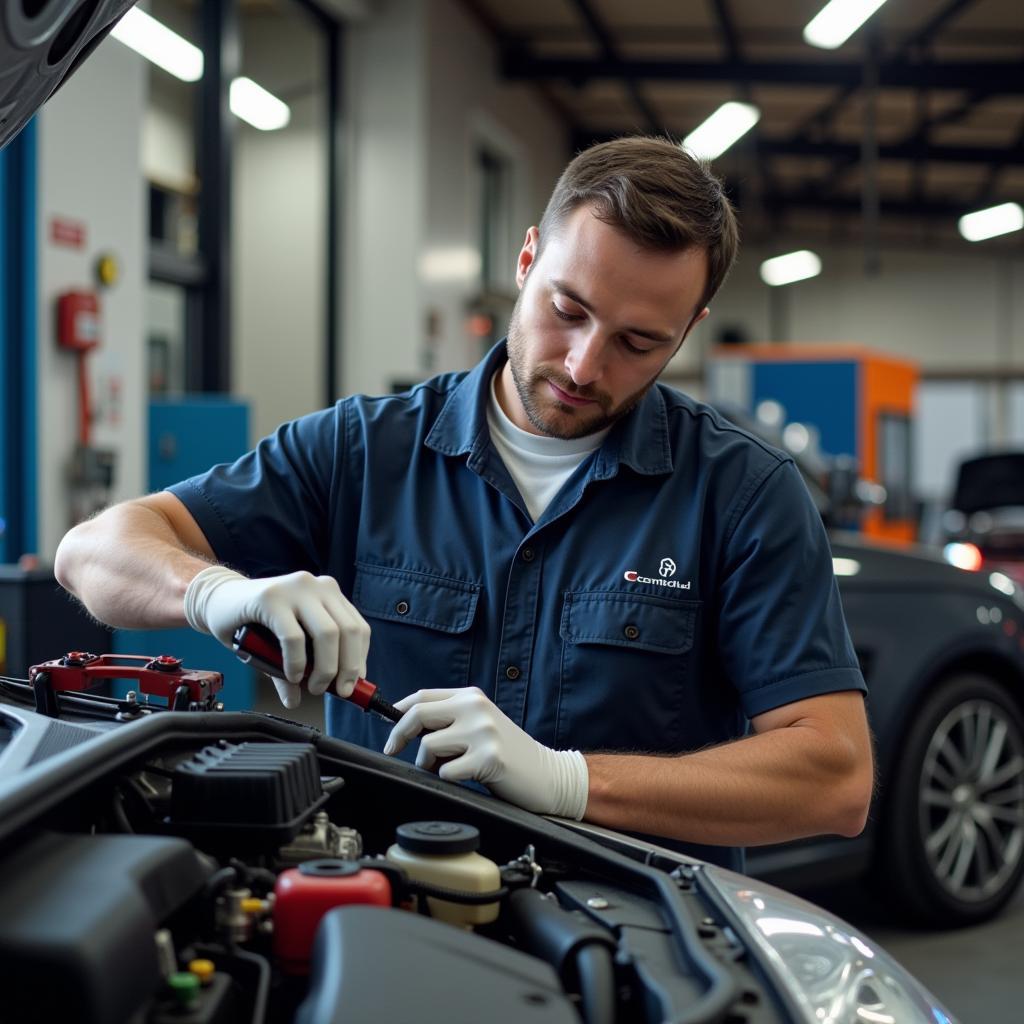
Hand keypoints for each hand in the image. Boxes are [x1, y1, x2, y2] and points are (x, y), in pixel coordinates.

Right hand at [184, 566, 369, 708]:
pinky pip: (294, 637)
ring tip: (312, 686)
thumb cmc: (255, 623)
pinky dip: (296, 663)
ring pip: (327, 634)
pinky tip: (292, 674)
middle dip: (347, 668)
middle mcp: (317, 586)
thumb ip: (300, 667)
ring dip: (324, 668)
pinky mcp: (272, 598)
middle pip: (349, 631)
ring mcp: (295, 589)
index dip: (360, 659)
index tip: (354, 684)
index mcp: (329, 593)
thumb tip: (301, 700)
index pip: (358, 628)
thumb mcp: (285, 647)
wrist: (217, 600)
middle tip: (337, 691)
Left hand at [383, 687, 588, 818]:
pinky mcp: (489, 758)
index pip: (422, 696)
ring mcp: (483, 732)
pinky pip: (446, 771)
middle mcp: (476, 708)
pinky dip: (449, 779)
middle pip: (418, 714)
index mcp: (472, 696)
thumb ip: (450, 719)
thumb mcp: (480, 724)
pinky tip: (468, 778)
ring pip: (429, 746)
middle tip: (393, 751)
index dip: (398, 712)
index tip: (389, 731)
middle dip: (398, 735)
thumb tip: (405, 725)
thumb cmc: (509, 753)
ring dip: (428, 764)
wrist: (549, 775)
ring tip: (445, 769)